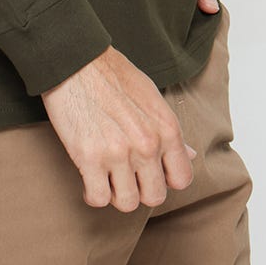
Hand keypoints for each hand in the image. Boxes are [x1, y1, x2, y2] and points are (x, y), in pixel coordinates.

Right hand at [40, 45, 197, 211]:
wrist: (75, 61)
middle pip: (154, 197)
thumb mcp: (150, 97)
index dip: (165, 178)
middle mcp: (147, 144)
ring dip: (115, 192)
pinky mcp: (90, 158)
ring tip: (107, 174)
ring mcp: (119, 153)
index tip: (150, 170)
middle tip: (125, 173)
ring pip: (127, 203)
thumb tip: (189, 155)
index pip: (182, 179)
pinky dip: (93, 192)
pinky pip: (98, 198)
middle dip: (139, 188)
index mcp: (166, 128)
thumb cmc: (112, 76)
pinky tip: (90, 176)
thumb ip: (169, 131)